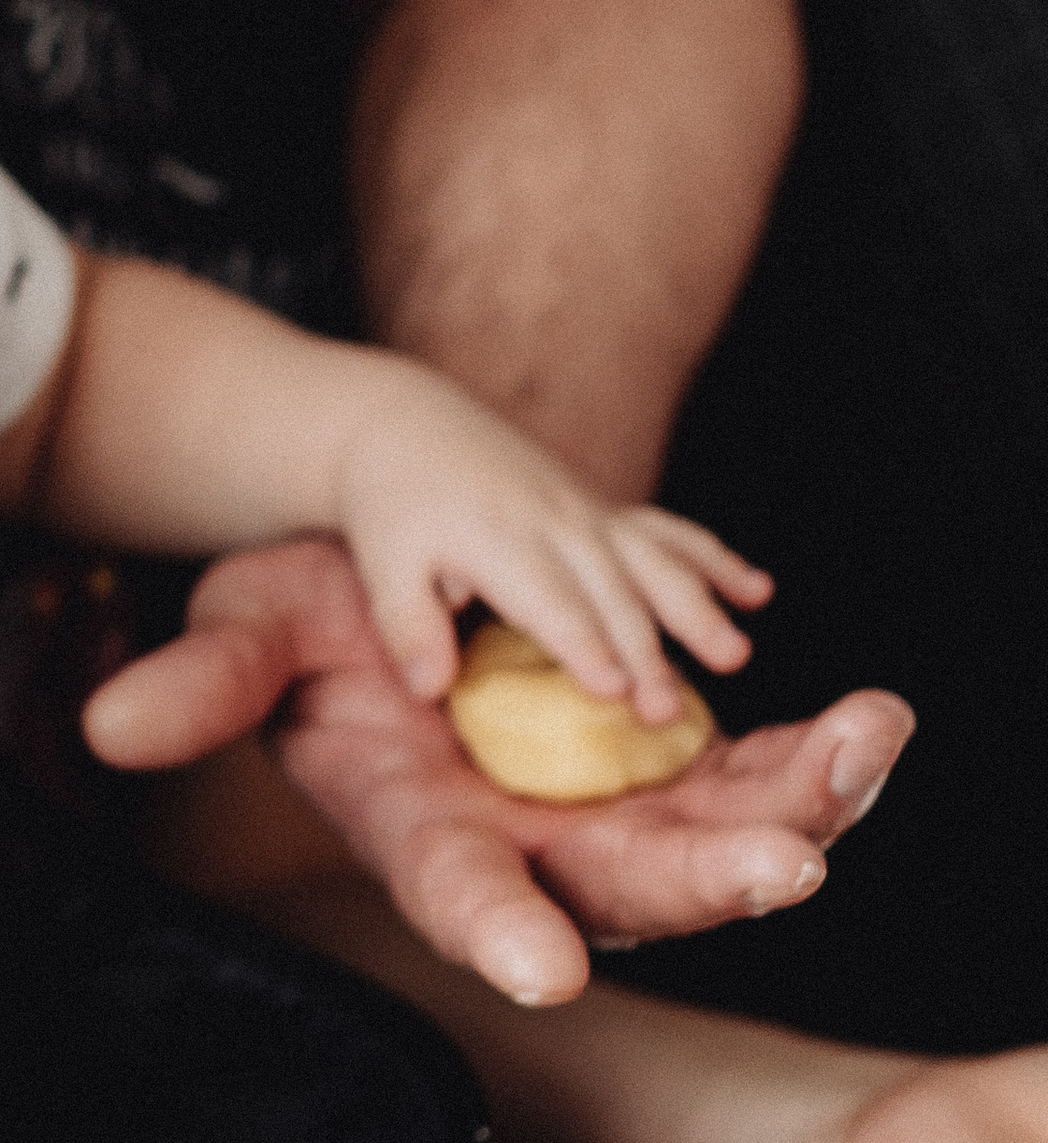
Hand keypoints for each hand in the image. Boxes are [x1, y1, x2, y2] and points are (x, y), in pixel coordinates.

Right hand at [83, 538, 910, 1005]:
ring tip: (858, 755)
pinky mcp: (675, 767)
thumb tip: (111, 726)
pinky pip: (760, 777)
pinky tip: (870, 726)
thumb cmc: (307, 627)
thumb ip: (200, 687)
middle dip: (710, 882)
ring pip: (719, 844)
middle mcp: (530, 845)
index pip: (460, 894)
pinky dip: (818, 763)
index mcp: (421, 829)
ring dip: (797, 816)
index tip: (547, 968)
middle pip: (628, 892)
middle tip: (784, 867)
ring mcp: (611, 811)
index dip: (501, 930)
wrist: (394, 597)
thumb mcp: (245, 632)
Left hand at [329, 351, 768, 716]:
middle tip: (669, 715)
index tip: (615, 692)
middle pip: (612, 595)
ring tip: (734, 656)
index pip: (550, 604)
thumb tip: (427, 689)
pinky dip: (714, 559)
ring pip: (655, 561)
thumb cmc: (393, 508)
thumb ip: (406, 625)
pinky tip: (758, 592)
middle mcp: (555, 524)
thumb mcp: (383, 564)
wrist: (408, 427)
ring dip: (698, 608)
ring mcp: (587, 513)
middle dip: (646, 653)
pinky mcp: (604, 511)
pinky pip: (667, 532)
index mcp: (500, 541)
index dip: (584, 647)